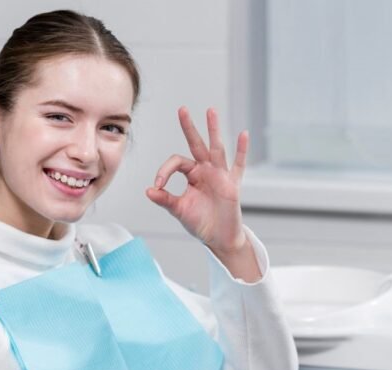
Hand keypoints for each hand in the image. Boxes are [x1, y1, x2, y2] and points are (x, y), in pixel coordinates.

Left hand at [146, 107, 249, 256]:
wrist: (219, 238)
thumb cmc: (200, 222)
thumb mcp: (179, 210)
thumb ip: (165, 199)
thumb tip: (148, 190)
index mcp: (192, 174)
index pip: (177, 162)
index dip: (165, 170)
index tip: (158, 185)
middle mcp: (206, 170)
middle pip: (196, 144)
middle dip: (189, 127)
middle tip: (182, 109)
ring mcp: (221, 175)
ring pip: (216, 148)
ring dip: (213, 130)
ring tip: (210, 111)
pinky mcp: (233, 184)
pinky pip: (239, 165)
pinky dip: (242, 150)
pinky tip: (243, 134)